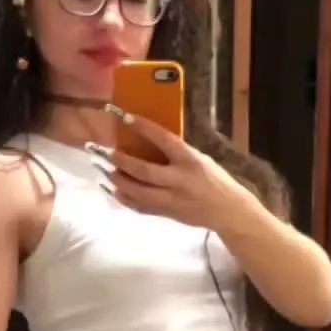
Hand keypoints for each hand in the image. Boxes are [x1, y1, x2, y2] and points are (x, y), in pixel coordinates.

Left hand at [88, 119, 255, 232]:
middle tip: (103, 151)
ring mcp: (171, 200)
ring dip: (117, 180)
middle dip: (121, 161)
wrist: (228, 212)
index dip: (143, 127)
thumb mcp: (199, 159)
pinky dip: (124, 198)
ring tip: (102, 168)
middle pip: (144, 171)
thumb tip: (148, 140)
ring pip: (137, 192)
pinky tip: (112, 189)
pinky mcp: (167, 214)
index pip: (163, 140)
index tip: (124, 116)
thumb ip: (176, 153)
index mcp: (190, 161)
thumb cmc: (214, 179)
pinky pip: (140, 207)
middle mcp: (179, 181)